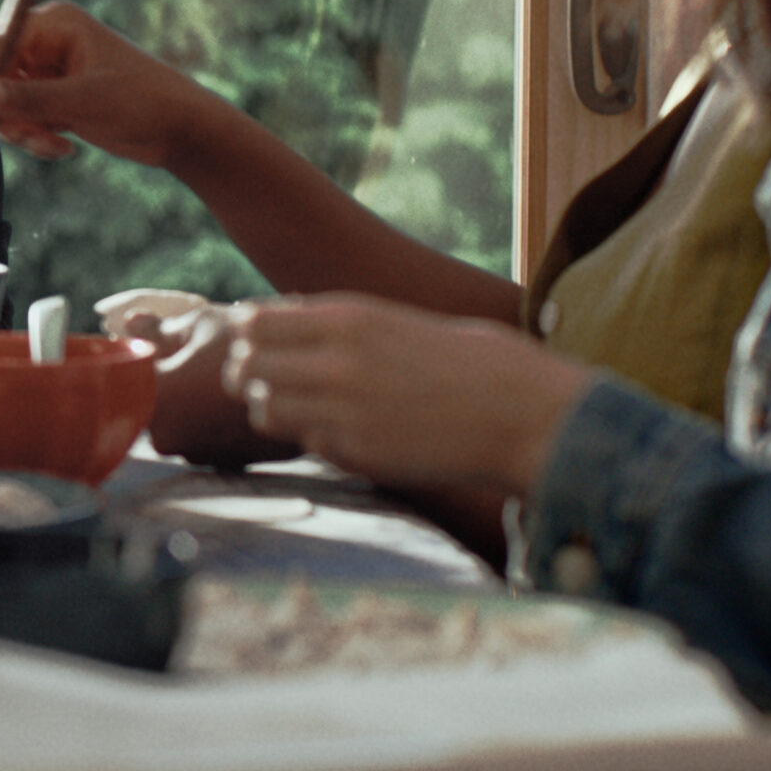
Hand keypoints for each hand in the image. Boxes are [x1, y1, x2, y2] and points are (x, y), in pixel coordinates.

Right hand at [0, 0, 208, 166]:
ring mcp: (47, 72)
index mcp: (55, 23)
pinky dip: (33, 137)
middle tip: (2, 135)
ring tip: (53, 146)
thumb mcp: (83, 101)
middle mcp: (46, 42)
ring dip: (19, 129)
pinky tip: (64, 149)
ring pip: (2, 101)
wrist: (180, 130)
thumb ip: (27, 98)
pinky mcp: (51, 99)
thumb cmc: (142, 101)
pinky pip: (20, 118)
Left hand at [133, 305, 301, 467]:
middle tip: (193, 346)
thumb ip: (161, 330)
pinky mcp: (229, 463)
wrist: (321, 387)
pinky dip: (215, 413)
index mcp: (155, 403)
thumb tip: (132, 323)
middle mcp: (171, 441)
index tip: (149, 340)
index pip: (125, 381)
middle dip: (166, 375)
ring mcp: (201, 456)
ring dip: (192, 397)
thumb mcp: (204, 325)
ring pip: (182, 418)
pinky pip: (209, 432)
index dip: (135, 357)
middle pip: (153, 401)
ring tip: (221, 366)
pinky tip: (238, 391)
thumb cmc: (256, 348)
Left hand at [218, 294, 594, 493]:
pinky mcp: (357, 453)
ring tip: (312, 408)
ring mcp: (343, 410)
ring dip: (278, 409)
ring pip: (265, 409)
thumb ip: (338, 324)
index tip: (266, 344)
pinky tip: (352, 432)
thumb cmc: (469, 362)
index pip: (254, 322)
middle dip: (252, 374)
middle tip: (277, 381)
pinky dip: (317, 439)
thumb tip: (282, 316)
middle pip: (246, 366)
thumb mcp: (397, 321)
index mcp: (347, 318)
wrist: (523, 414)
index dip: (252, 335)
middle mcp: (335, 361)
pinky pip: (308, 443)